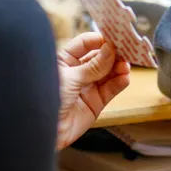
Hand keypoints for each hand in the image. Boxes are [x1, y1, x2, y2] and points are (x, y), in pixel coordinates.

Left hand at [56, 32, 131, 149]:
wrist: (43, 133)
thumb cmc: (46, 100)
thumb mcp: (70, 78)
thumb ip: (93, 66)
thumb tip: (111, 49)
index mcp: (64, 59)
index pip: (85, 43)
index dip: (100, 40)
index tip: (115, 38)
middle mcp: (77, 71)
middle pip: (100, 57)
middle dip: (113, 53)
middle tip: (126, 50)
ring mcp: (87, 87)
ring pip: (108, 73)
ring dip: (119, 68)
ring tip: (126, 66)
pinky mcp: (96, 102)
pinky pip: (110, 90)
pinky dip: (119, 83)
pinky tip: (125, 77)